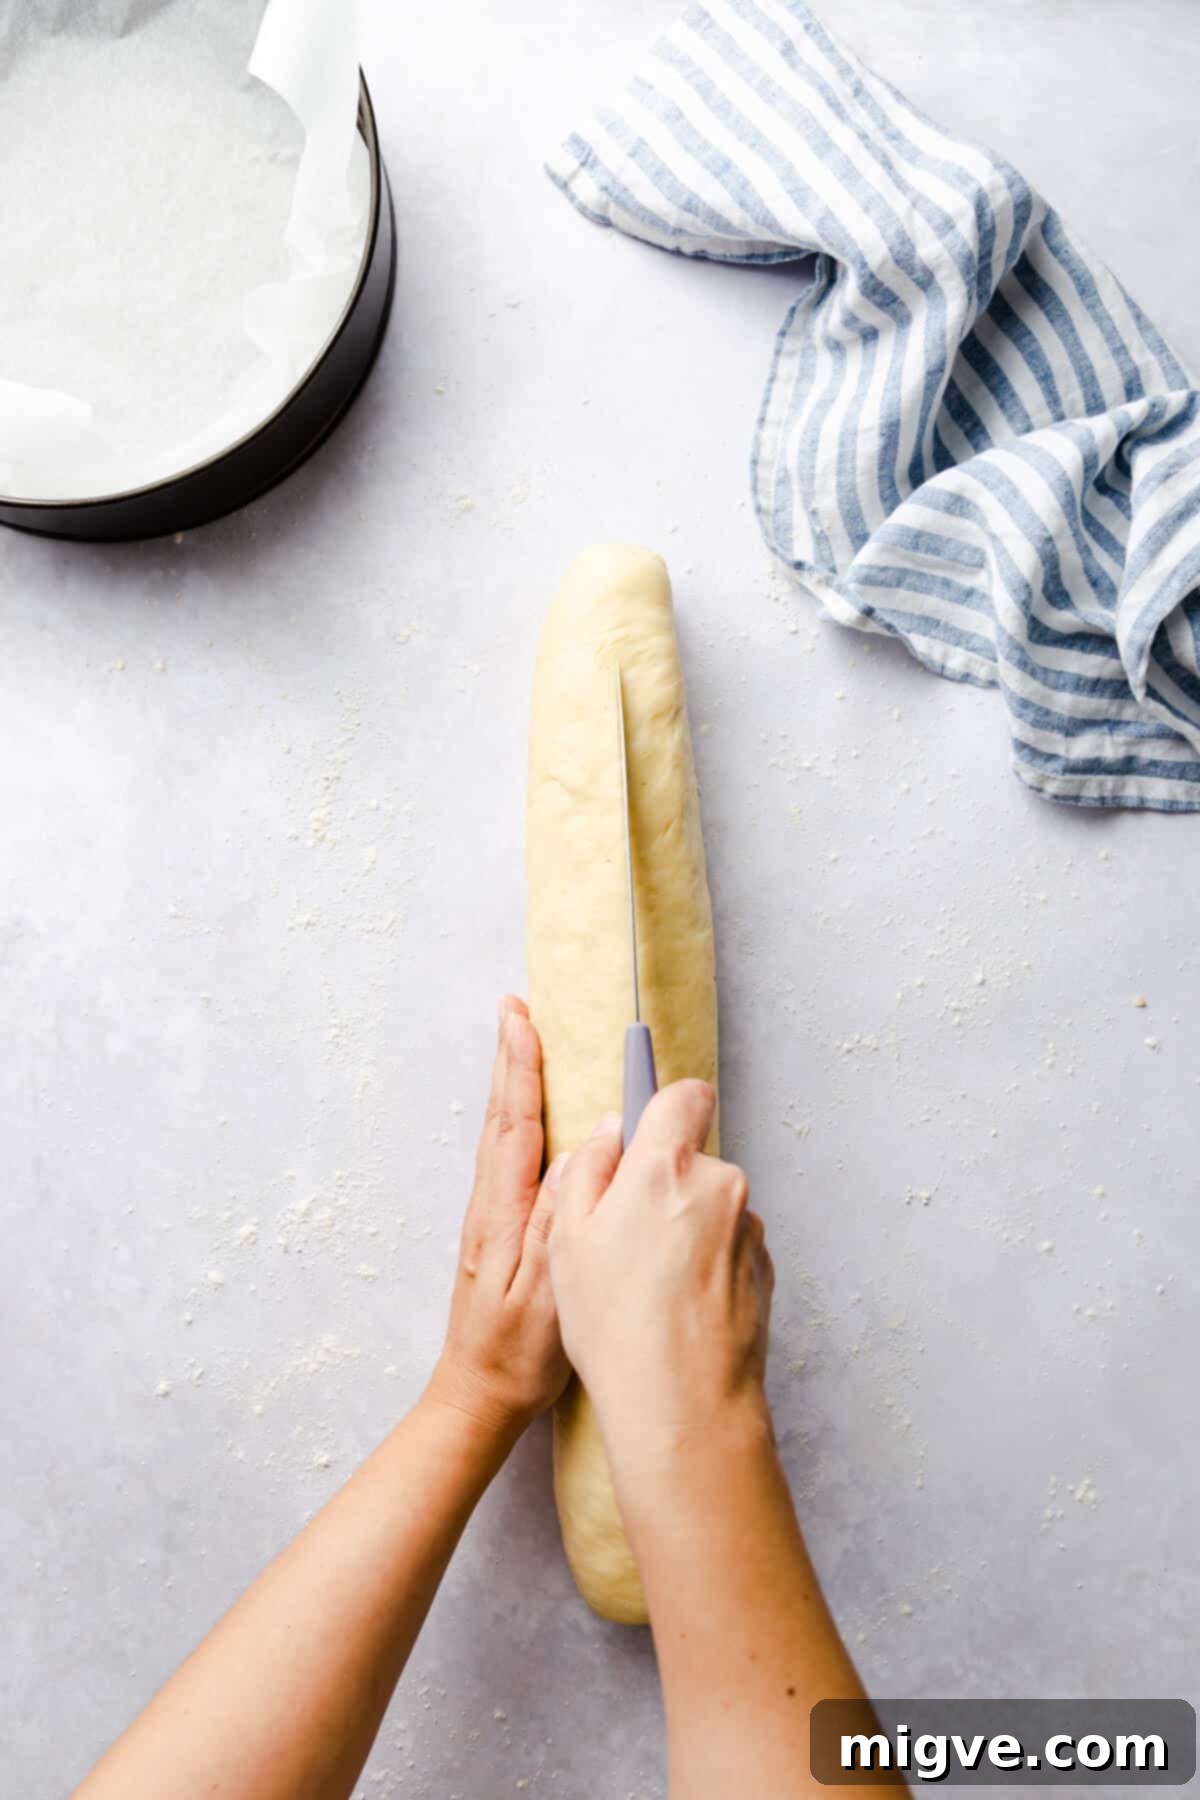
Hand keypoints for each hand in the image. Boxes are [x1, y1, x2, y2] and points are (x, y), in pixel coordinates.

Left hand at [427, 997, 569, 1438]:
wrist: (477, 1397)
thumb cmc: (518, 1355)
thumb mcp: (547, 1292)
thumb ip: (563, 1219)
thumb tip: (587, 1150)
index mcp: (504, 1213)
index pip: (514, 1124)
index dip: (519, 1068)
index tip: (520, 1018)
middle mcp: (492, 1205)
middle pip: (502, 1116)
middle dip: (510, 1059)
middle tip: (515, 1008)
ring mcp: (491, 1217)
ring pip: (503, 1134)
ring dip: (511, 1083)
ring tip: (519, 1042)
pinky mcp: (498, 1231)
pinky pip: (508, 1157)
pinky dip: (516, 1119)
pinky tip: (528, 1115)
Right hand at [548, 1080, 773, 1465]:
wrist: (684, 1405)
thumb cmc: (617, 1325)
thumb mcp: (568, 1240)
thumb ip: (588, 1169)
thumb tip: (609, 1131)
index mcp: (666, 1167)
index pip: (685, 1095)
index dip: (663, 1106)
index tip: (646, 1123)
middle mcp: (720, 1186)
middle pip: (692, 1160)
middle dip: (663, 1185)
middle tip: (626, 1240)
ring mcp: (749, 1230)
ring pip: (711, 1207)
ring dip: (686, 1229)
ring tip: (651, 1287)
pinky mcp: (765, 1269)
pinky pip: (728, 1247)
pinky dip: (707, 1265)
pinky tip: (679, 1307)